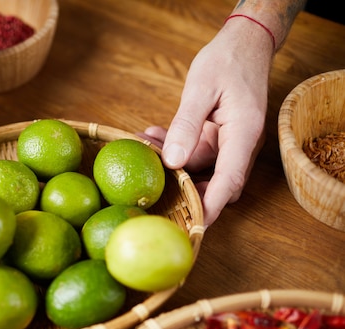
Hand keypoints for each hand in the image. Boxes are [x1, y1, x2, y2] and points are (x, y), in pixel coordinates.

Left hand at [144, 18, 273, 225]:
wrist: (244, 43)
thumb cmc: (227, 60)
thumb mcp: (200, 88)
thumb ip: (186, 124)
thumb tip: (172, 161)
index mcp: (243, 134)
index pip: (230, 181)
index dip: (212, 206)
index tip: (194, 225)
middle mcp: (240, 144)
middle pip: (217, 182)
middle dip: (184, 187)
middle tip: (151, 186)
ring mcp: (230, 141)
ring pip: (200, 167)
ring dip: (172, 163)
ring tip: (145, 145)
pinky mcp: (219, 136)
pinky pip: (195, 152)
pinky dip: (175, 148)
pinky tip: (153, 136)